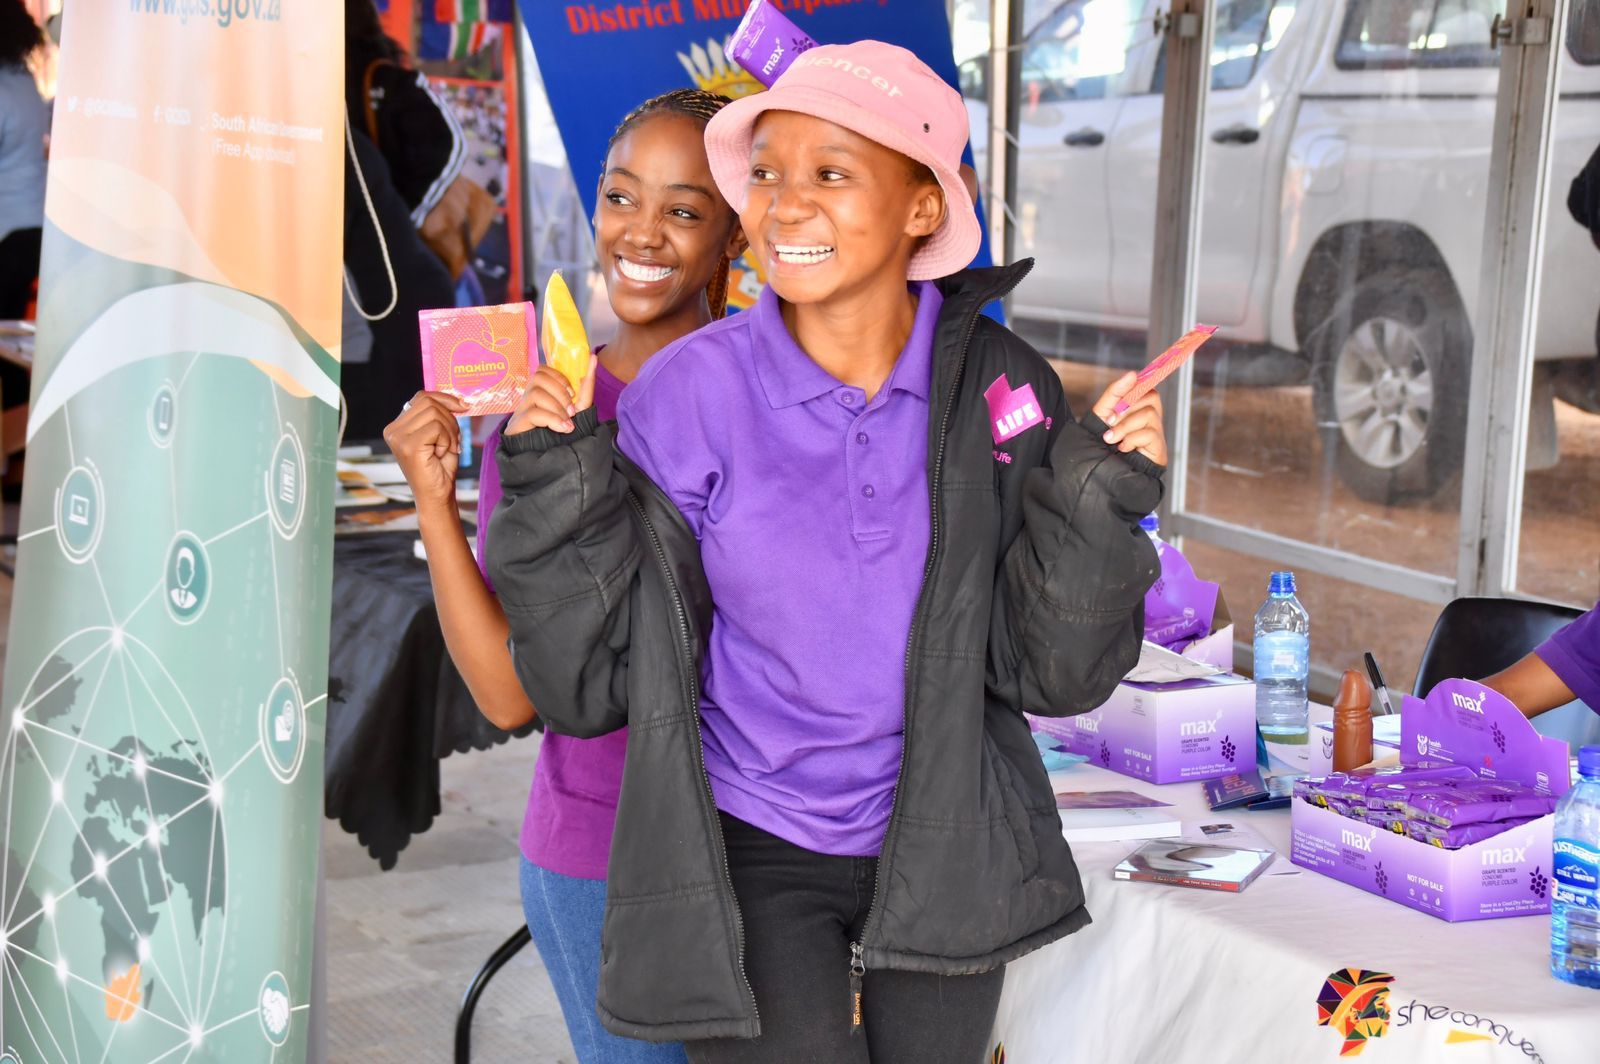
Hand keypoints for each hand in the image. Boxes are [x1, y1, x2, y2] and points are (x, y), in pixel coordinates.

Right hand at [382, 391, 466, 508]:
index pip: (422, 397)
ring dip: (449, 431)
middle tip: (452, 441)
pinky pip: (437, 427)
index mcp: (397, 426)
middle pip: (429, 402)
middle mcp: (392, 430)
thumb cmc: (439, 469)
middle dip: (450, 419)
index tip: (462, 406)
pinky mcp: (408, 445)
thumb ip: (439, 416)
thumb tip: (457, 400)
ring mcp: (398, 437)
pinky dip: (447, 440)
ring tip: (445, 449)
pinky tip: (441, 454)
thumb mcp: (440, 436)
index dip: (445, 398)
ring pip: (434, 413)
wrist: (436, 497)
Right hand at [506, 357, 596, 435]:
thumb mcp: (577, 407)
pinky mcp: (517, 425)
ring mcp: (521, 411)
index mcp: (540, 392)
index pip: (542, 370)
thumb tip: (593, 358)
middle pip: (538, 378)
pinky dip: (552, 418)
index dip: (559, 377)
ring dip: (557, 407)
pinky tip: (563, 428)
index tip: (572, 393)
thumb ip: (585, 386)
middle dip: (560, 392)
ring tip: (567, 423)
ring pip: (536, 393)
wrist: (551, 460)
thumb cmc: (562, 432)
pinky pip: (533, 412)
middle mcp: (528, 398)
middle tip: (572, 411)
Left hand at [1092, 373, 1167, 465]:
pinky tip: (1123, 448)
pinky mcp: (1159, 448)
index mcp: (1140, 407)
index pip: (1147, 387)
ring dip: (1125, 426)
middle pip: (1150, 397)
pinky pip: (1150, 433)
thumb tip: (1133, 373)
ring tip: (1111, 439)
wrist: (1100, 471)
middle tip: (1109, 423)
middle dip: (1125, 410)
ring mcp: (1157, 433)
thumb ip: (1115, 392)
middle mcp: (1152, 417)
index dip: (1134, 389)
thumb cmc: (1103, 441)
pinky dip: (1132, 439)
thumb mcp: (1103, 413)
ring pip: (1148, 414)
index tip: (1119, 400)